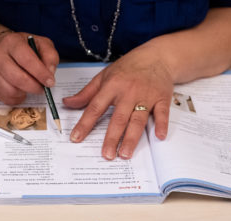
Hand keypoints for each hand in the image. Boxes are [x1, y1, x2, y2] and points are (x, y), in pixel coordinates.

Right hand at [0, 31, 58, 104]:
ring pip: (11, 91)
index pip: (26, 60)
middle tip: (42, 88)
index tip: (50, 82)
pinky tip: (21, 90)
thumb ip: (50, 56)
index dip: (40, 74)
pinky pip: (5, 98)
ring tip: (30, 87)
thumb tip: (49, 73)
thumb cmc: (24, 47)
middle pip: (17, 78)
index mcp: (12, 42)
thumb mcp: (41, 44)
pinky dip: (17, 98)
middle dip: (34, 87)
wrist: (1, 47)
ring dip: (25, 93)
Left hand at [63, 45, 173, 159]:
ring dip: (131, 138)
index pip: (95, 107)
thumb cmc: (128, 67)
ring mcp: (146, 96)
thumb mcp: (104, 76)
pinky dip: (161, 124)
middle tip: (106, 155)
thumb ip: (86, 93)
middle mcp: (128, 92)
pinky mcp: (162, 98)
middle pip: (118, 118)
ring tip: (125, 154)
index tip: (76, 138)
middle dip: (111, 138)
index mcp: (112, 86)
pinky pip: (162, 113)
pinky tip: (158, 137)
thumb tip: (67, 103)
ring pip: (138, 120)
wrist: (157, 55)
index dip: (85, 124)